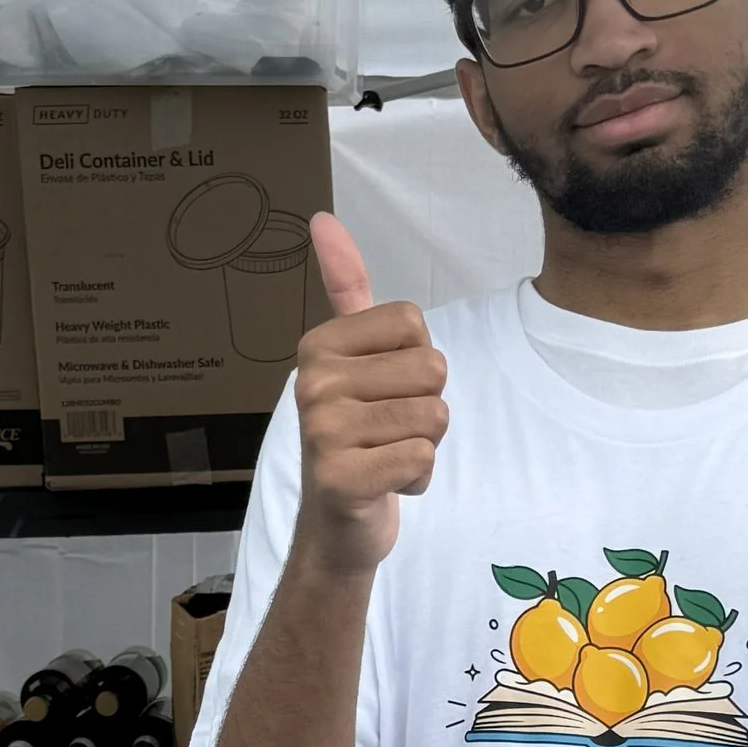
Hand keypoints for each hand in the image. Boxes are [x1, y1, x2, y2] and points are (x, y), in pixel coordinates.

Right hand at [291, 214, 448, 579]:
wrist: (336, 528)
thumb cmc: (356, 439)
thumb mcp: (352, 359)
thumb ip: (345, 289)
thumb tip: (323, 218)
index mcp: (319, 346)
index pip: (415, 325)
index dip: (419, 365)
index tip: (384, 393)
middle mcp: (314, 382)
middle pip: (432, 370)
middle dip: (428, 408)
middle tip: (388, 433)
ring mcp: (323, 430)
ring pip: (433, 416)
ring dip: (425, 446)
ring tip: (387, 458)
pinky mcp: (340, 477)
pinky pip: (421, 457)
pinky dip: (417, 478)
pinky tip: (386, 485)